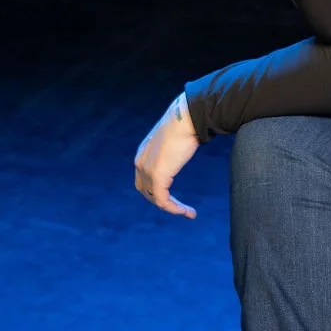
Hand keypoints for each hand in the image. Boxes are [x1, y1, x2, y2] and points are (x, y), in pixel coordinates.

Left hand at [134, 93, 199, 217]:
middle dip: (162, 201)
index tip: (174, 196)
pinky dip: (175, 209)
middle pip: (146, 192)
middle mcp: (140, 163)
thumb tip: (191, 140)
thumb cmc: (186, 123)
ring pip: (155, 199)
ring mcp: (147, 171)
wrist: (186, 117)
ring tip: (188, 212)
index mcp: (142, 154)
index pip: (143, 180)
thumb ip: (175, 145)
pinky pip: (163, 201)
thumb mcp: (175, 137)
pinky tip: (187, 212)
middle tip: (180, 208)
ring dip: (171, 208)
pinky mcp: (157, 176)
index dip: (156, 191)